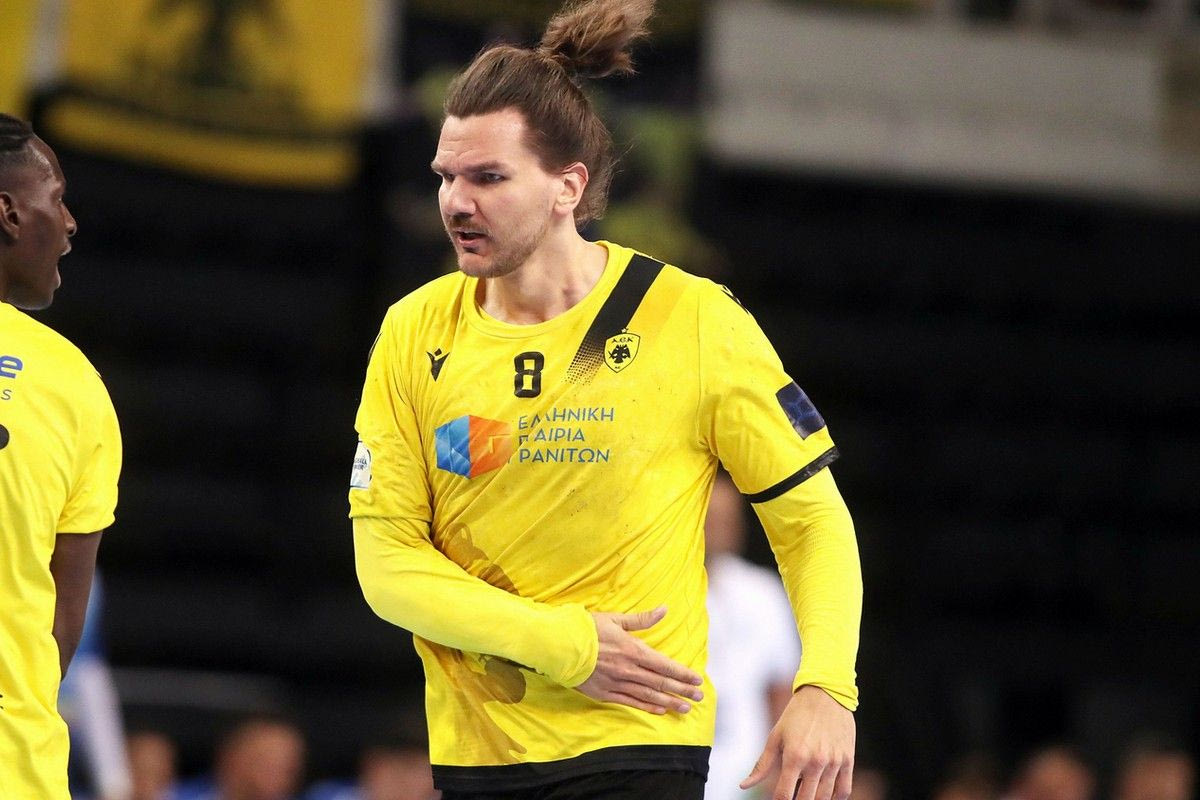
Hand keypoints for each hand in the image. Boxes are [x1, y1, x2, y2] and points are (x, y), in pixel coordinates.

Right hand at [574, 606, 703, 713]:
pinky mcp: (605, 694)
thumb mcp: (615, 619)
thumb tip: (664, 610)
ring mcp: (617, 684)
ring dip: (669, 702)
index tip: (698, 679)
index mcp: (633, 650)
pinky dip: (647, 707)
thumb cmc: (587, 629)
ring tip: (685, 708)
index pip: (665, 665)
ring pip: (649, 696)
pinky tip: (660, 710)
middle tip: (698, 697)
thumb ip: (642, 619)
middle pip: (661, 683)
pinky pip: (631, 702)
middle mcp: (629, 670)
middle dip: (682, 690)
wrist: (559, 646)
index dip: (683, 673)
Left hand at [741, 684, 855, 799]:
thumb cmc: (796, 715)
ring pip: (824, 798)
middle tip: (792, 795)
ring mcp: (834, 762)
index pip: (784, 795)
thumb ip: (762, 765)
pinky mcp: (847, 759)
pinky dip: (835, 798)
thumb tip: (743, 785)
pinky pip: (844, 790)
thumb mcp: (775, 736)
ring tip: (806, 793)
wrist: (825, 694)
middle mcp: (815, 761)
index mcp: (794, 756)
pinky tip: (825, 796)